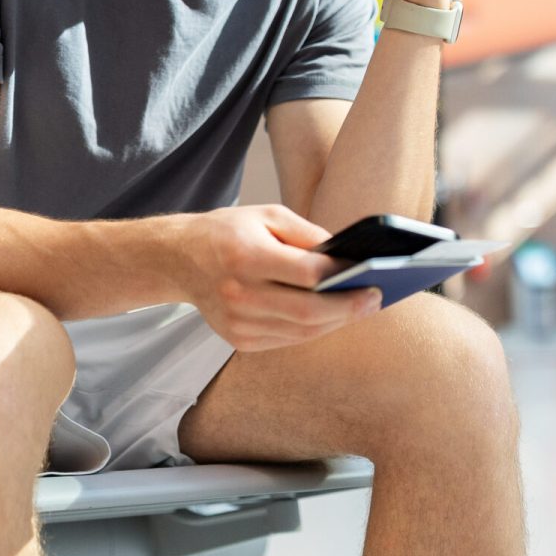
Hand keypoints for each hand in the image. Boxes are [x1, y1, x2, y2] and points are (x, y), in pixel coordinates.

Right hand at [168, 205, 383, 352]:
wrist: (179, 259)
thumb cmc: (229, 231)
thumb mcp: (268, 216)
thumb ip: (308, 235)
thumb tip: (347, 259)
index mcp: (245, 256)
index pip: (306, 275)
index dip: (343, 279)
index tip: (371, 277)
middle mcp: (238, 293)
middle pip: (307, 312)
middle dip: (348, 309)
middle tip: (375, 299)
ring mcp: (237, 322)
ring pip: (301, 332)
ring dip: (335, 322)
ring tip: (358, 308)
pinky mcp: (238, 339)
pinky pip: (287, 340)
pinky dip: (312, 329)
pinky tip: (330, 317)